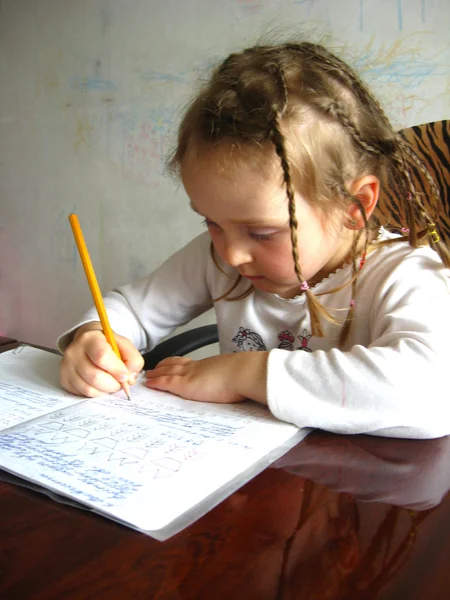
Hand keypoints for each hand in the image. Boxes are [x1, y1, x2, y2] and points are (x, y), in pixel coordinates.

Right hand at [60, 322, 143, 396]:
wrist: (88, 343)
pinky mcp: (65, 380)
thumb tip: (129, 378)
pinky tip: (100, 385)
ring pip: (89, 389)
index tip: (125, 376)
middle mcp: (74, 352)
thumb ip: (133, 359)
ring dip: (105, 391)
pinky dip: (97, 393)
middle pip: (95, 376)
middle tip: (120, 382)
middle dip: (113, 384)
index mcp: (90, 339)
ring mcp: (66, 367)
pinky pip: (83, 394)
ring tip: (111, 383)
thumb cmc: (108, 345)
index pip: (102, 356)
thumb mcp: (124, 345)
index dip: (116, 370)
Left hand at [145, 352, 268, 404]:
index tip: (169, 363)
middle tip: (153, 369)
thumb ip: (230, 376)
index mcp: (207, 365)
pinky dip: (156, 382)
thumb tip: (237, 381)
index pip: (188, 362)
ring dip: (156, 373)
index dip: (176, 362)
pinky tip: (149, 384)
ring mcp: (189, 374)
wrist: (241, 373)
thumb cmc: (242, 374)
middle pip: (174, 364)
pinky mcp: (184, 385)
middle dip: (162, 366)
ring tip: (148, 376)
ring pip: (166, 371)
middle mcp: (196, 367)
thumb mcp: (234, 373)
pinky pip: (165, 382)